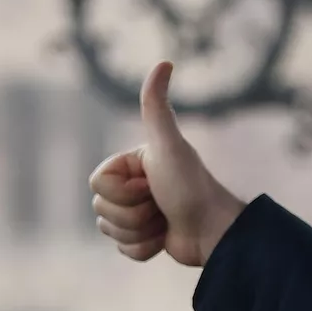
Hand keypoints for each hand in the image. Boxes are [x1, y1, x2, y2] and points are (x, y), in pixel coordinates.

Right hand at [90, 62, 245, 266]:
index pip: (97, 185)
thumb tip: (164, 61)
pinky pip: (123, 249)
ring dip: (138, 232)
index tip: (151, 186)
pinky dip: (143, 249)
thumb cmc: (191, 187)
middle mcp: (133, 184)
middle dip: (132, 215)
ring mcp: (137, 212)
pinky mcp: (143, 238)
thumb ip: (156, 107)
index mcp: (131, 162)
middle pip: (100, 209)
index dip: (122, 193)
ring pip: (109, 230)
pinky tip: (164, 238)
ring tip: (165, 222)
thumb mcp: (168, 145)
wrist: (214, 231)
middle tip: (161, 206)